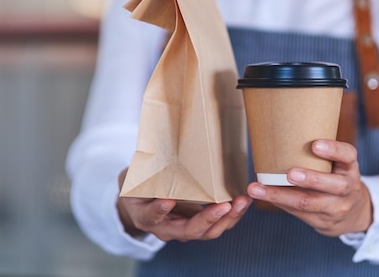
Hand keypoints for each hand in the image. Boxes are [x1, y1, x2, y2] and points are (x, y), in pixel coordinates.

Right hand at [116, 168, 251, 241]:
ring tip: (242, 202)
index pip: (151, 216)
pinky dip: (231, 214)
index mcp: (146, 217)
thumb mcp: (134, 182)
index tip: (167, 201)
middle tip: (224, 205)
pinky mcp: (199, 225)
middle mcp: (166, 229)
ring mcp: (184, 229)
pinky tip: (244, 200)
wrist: (141, 207)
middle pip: (189, 231)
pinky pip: (217, 224)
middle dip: (209, 219)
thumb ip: (145, 174)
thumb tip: (157, 147)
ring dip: (228, 218)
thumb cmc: (137, 189)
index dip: (159, 210)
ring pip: (208, 231)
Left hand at [247, 140, 371, 236]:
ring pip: (308, 203)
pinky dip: (279, 202)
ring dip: (280, 196)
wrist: (353, 213)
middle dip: (310, 179)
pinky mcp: (322, 221)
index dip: (333, 150)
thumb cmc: (335, 177)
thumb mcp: (336, 164)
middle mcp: (348, 188)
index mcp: (350, 167)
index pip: (347, 155)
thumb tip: (278, 136)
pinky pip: (298, 212)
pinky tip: (263, 196)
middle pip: (333, 185)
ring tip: (257, 189)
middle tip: (289, 173)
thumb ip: (318, 155)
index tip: (315, 145)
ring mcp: (336, 207)